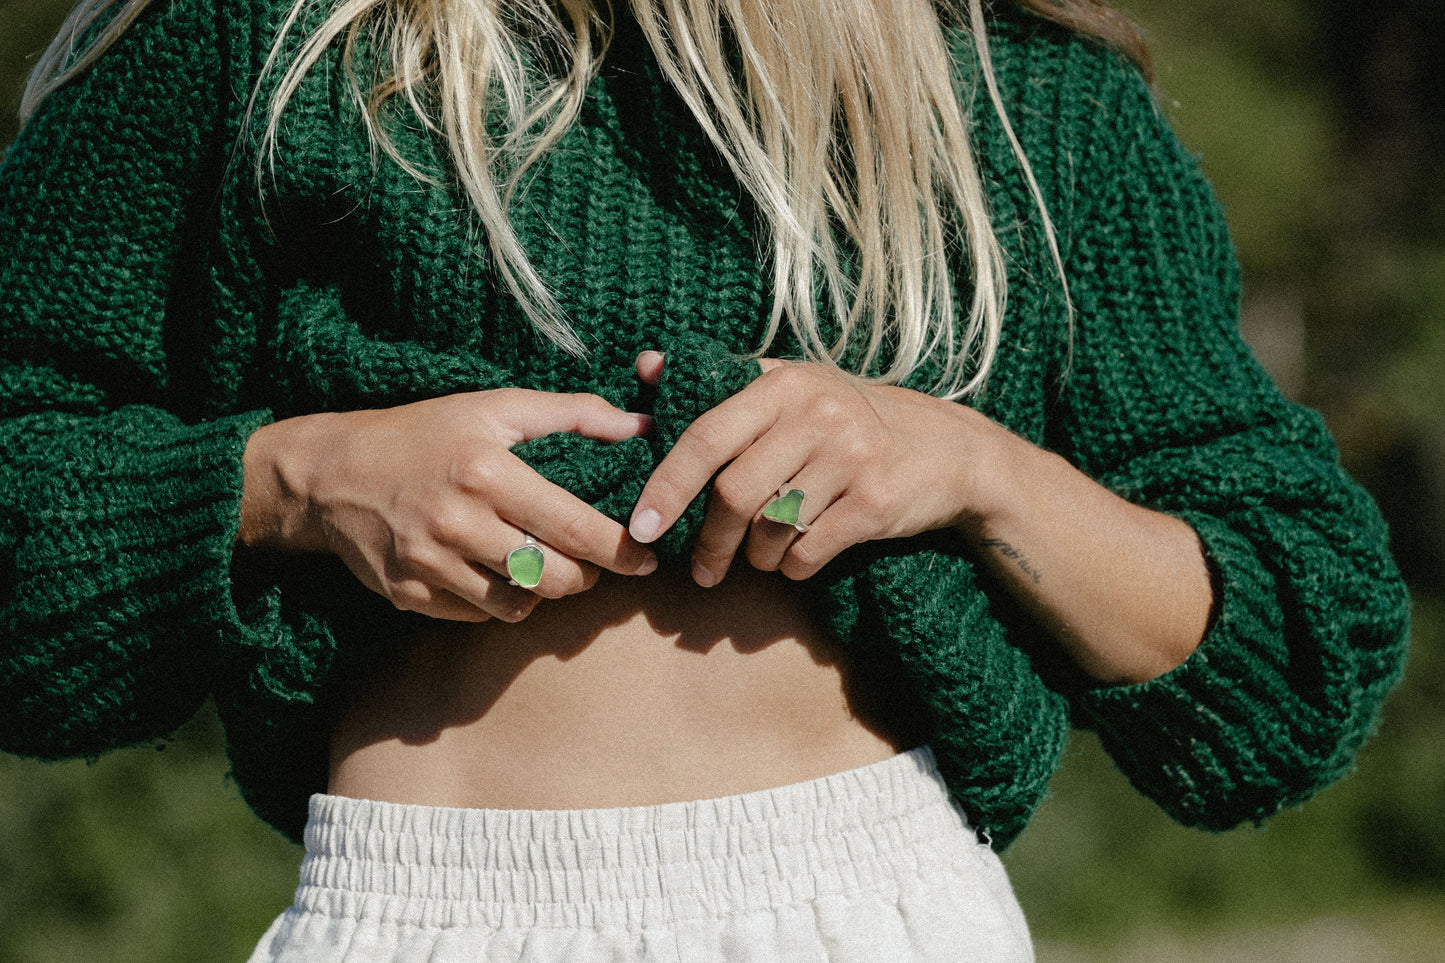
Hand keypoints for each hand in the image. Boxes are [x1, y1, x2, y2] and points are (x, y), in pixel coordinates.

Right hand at [240, 390, 657, 621]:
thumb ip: (572, 414)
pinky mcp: (408, 595)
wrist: (330, 473)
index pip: (573, 527)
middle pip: (553, 577)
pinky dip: (499, 601)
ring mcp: (428, 564)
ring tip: (544, 566)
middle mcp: (456, 522)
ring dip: (542, 593)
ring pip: (518, 606)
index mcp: (485, 472)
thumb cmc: (424, 434)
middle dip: (586, 577)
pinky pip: (478, 616)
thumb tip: (641, 425)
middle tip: (591, 563)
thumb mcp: (494, 406)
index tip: (647, 558)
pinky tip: (496, 573)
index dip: (620, 550)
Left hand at [628, 353, 999, 585]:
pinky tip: (797, 560)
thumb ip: (723, 379)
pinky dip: (793, 568)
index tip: (642, 526)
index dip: (666, 485)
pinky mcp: (877, 501)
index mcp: (785, 385)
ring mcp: (851, 457)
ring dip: (755, 558)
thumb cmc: (854, 420)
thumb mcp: (795, 386)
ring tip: (759, 558)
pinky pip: (810, 552)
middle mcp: (819, 414)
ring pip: (770, 529)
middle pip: (734, 493)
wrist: (949, 451)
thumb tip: (646, 367)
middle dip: (708, 541)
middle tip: (701, 568)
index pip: (706, 436)